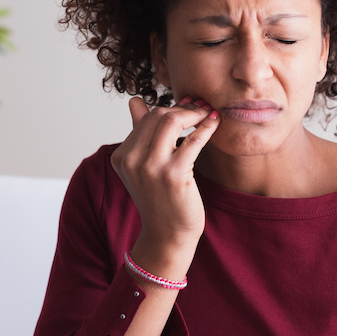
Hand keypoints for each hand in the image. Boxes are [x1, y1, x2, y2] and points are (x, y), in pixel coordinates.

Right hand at [110, 96, 219, 275]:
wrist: (167, 235)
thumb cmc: (159, 199)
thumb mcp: (143, 166)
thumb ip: (139, 133)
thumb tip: (135, 101)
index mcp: (121, 156)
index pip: (146, 117)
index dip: (171, 109)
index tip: (188, 107)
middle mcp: (132, 160)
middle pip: (158, 115)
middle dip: (183, 108)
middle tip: (201, 109)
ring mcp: (151, 168)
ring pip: (171, 121)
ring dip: (194, 113)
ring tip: (207, 114)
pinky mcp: (173, 175)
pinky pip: (193, 139)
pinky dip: (206, 127)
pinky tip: (215, 123)